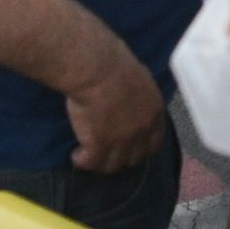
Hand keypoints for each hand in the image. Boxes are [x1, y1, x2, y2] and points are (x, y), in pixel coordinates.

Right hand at [65, 51, 168, 171]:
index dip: (140, 149)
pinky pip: (90, 162)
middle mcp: (142, 130)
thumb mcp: (139, 78)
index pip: (154, 144)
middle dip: (120, 157)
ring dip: (100, 162)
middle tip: (106, 152)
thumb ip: (140, 97)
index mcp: (154, 113)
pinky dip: (82, 161)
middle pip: (134, 158)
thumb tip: (132, 100)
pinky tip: (75, 155)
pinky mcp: (99, 145)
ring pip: (112, 165)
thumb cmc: (115, 63)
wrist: (98, 68)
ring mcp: (122, 141)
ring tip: (88, 156)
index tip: (128, 148)